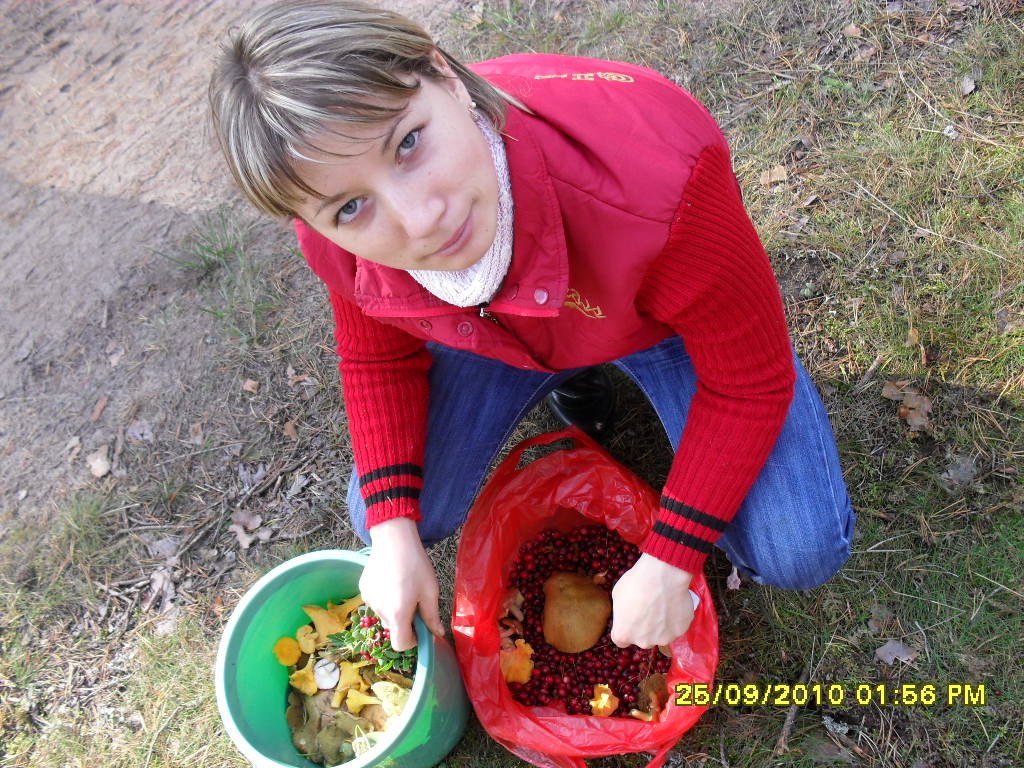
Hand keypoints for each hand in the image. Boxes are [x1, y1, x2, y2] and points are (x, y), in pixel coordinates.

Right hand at [359, 517, 444, 651]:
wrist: (393, 539)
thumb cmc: (416, 565)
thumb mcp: (430, 591)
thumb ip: (432, 616)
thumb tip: (438, 633)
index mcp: (398, 615)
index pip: (400, 645)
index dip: (412, 641)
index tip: (420, 628)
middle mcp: (379, 611)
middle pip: (393, 628)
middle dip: (405, 622)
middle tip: (415, 602)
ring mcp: (368, 600)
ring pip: (384, 615)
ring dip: (394, 609)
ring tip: (403, 588)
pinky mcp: (363, 589)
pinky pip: (376, 602)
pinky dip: (384, 598)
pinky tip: (392, 580)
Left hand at [610, 554, 693, 648]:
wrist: (663, 576)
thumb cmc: (637, 583)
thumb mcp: (618, 596)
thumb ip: (621, 613)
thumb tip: (627, 614)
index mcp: (624, 633)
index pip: (621, 640)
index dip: (626, 629)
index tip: (630, 619)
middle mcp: (643, 642)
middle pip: (642, 639)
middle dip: (644, 628)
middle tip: (648, 609)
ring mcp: (663, 638)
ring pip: (661, 635)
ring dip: (661, 625)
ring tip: (663, 606)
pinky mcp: (680, 631)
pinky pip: (676, 627)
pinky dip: (675, 619)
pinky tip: (673, 604)